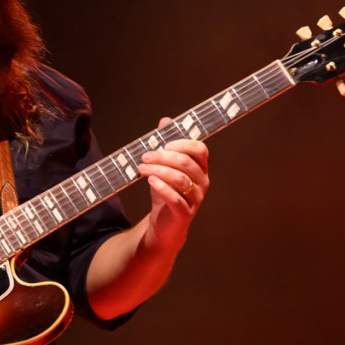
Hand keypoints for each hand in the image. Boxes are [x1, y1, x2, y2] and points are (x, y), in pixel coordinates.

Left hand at [137, 117, 210, 251]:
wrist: (164, 224)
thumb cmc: (165, 192)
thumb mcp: (164, 168)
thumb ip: (166, 146)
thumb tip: (165, 120)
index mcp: (200, 168)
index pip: (200, 150)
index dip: (182, 144)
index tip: (162, 145)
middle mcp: (202, 182)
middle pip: (186, 163)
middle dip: (163, 157)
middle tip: (144, 156)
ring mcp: (196, 198)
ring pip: (181, 179)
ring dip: (159, 170)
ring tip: (141, 168)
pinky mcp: (185, 213)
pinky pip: (176, 198)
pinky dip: (162, 187)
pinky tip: (150, 181)